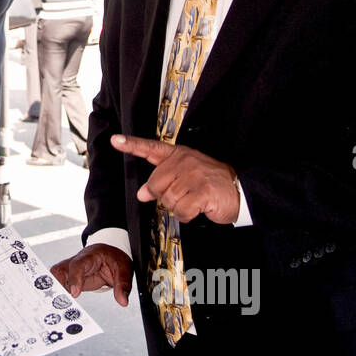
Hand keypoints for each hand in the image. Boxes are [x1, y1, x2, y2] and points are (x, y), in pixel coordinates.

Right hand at [51, 243, 134, 305]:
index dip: (74, 278)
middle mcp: (76, 261)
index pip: (78, 265)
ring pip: (54, 278)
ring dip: (54, 291)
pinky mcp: (69, 278)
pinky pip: (58, 286)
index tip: (74, 293)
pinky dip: (58, 296)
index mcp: (89, 256)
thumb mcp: (124, 269)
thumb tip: (123, 301)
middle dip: (55, 285)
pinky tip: (60, 307)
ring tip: (57, 307)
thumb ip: (123, 285)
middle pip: (58, 270)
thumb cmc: (114, 259)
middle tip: (58, 302)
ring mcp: (70, 270)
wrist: (108, 254)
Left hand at [113, 134, 239, 224]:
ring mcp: (194, 175)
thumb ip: (163, 181)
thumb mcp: (185, 178)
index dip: (132, 145)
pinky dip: (187, 215)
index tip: (115, 140)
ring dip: (178, 207)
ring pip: (167, 199)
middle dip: (165, 196)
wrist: (241, 192)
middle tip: (183, 196)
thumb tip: (142, 193)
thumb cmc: (211, 184)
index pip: (151, 148)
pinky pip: (181, 210)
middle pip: (155, 184)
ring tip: (194, 200)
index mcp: (179, 155)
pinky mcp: (202, 191)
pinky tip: (198, 208)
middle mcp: (185, 162)